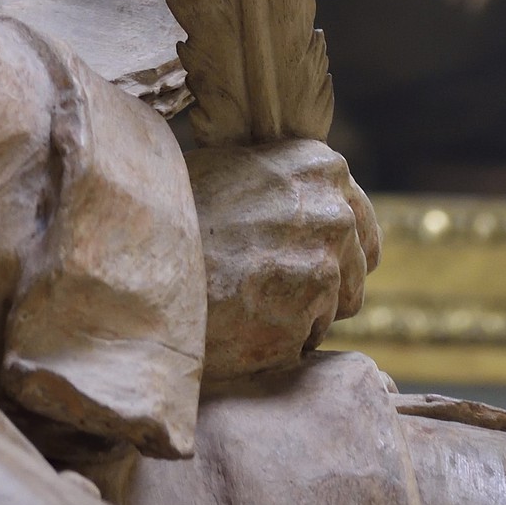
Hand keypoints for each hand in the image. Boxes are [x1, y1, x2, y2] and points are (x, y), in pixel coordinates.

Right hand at [188, 140, 378, 387]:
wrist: (147, 257)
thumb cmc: (182, 212)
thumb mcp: (236, 169)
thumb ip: (288, 183)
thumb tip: (314, 201)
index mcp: (318, 165)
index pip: (359, 219)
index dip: (330, 243)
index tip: (302, 254)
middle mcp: (333, 210)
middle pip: (354, 267)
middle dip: (321, 281)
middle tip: (267, 280)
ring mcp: (325, 263)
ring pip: (334, 308)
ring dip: (302, 311)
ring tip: (248, 297)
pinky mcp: (310, 315)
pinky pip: (308, 339)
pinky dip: (281, 339)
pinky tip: (241, 319)